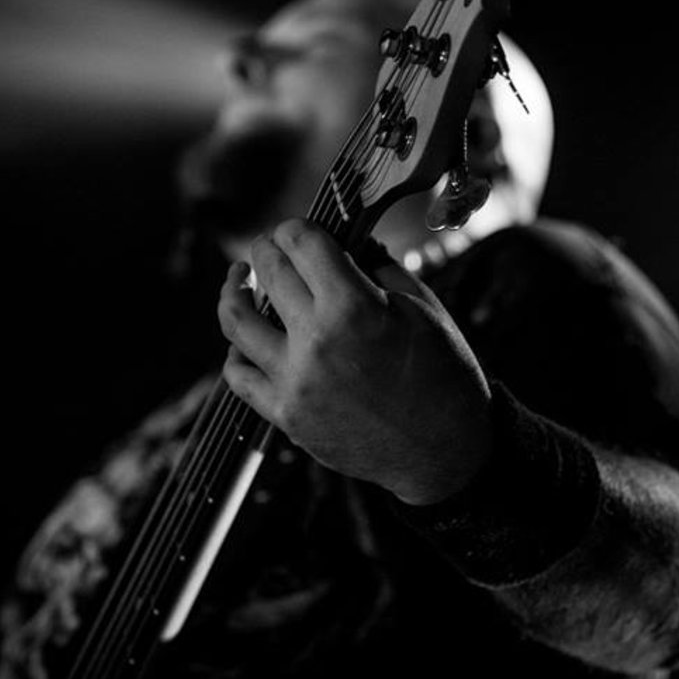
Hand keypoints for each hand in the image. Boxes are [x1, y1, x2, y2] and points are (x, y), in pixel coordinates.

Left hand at [217, 219, 492, 504]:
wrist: (445, 451)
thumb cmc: (443, 373)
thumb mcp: (423, 307)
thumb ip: (377, 268)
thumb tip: (345, 242)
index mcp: (354, 307)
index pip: (302, 242)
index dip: (296, 226)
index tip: (298, 228)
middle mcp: (316, 341)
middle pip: (268, 271)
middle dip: (267, 247)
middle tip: (271, 244)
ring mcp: (295, 382)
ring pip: (235, 321)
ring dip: (233, 291)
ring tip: (238, 278)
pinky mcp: (286, 416)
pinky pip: (238, 376)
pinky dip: (235, 350)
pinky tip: (244, 336)